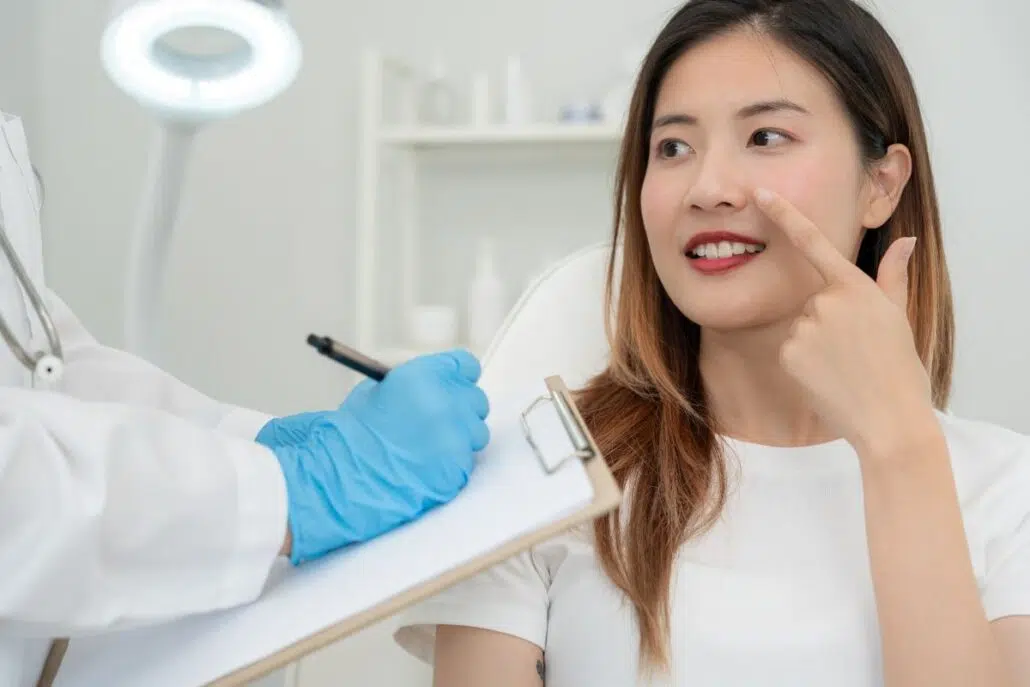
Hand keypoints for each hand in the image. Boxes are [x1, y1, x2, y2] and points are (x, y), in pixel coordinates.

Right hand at [258, 350, 490, 564]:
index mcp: (423, 377)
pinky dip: (451, 465)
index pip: (464, 365)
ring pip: (476, 432)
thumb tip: (431, 388)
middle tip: (439, 422)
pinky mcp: (457, 467)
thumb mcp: (376, 392)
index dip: (458, 377)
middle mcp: (444, 402)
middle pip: (475, 399)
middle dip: (459, 409)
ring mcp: (454, 437)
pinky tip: (425, 468)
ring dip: (458, 438)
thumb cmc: (349, 436)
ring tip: (428, 449)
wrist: (340, 477)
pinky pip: (466, 461)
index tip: (454, 385)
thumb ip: (413, 385)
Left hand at [754, 188, 933, 457]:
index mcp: (855, 286)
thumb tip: (905, 241)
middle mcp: (825, 301)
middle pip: (814, 300)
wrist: (889, 419)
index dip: (784, 214)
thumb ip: (893, 276)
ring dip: (818, 343)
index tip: (760, 193)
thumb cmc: (899, 370)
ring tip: (846, 367)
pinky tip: (827, 378)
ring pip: (802, 326)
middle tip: (857, 350)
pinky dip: (806, 362)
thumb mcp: (899, 317)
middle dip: (830, 320)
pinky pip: (790, 349)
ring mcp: (805, 326)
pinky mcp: (788, 352)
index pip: (813, 241)